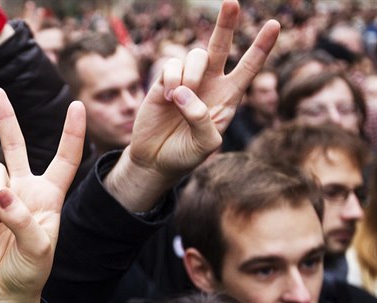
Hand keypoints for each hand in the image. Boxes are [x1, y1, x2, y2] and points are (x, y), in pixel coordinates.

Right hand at [0, 87, 85, 302]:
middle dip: (5, 117)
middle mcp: (24, 189)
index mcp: (50, 195)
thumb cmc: (31, 271)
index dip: (72, 133)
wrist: (4, 291)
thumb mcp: (39, 249)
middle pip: (15, 145)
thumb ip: (22, 219)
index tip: (77, 105)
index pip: (65, 159)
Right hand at [105, 0, 279, 210]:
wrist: (155, 160)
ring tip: (179, 96)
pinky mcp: (163, 81)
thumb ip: (201, 120)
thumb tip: (184, 91)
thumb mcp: (204, 145)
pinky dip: (171, 78)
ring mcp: (186, 80)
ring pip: (195, 55)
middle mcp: (210, 84)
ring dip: (190, 74)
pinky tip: (167, 97)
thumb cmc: (185, 155)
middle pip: (221, 46)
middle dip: (226, 23)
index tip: (274, 25)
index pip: (249, 68)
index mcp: (229, 97)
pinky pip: (171, 65)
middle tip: (231, 2)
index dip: (261, 47)